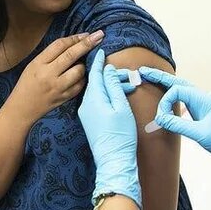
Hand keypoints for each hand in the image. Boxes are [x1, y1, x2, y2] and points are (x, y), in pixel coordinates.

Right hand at [7, 31, 104, 122]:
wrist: (22, 108)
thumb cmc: (27, 83)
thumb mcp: (33, 65)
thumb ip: (51, 55)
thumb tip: (75, 43)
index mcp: (39, 63)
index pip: (59, 45)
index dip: (74, 38)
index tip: (86, 34)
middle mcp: (49, 75)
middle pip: (71, 55)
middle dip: (87, 43)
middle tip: (99, 35)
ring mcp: (58, 88)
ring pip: (79, 71)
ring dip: (84, 64)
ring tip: (81, 63)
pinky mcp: (65, 98)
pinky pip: (80, 84)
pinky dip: (82, 78)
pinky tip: (79, 76)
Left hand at [78, 49, 141, 207]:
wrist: (113, 161)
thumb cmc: (120, 135)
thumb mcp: (120, 107)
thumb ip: (113, 86)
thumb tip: (107, 70)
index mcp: (93, 98)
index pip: (95, 73)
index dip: (99, 61)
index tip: (100, 48)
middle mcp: (86, 104)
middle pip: (95, 82)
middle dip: (107, 74)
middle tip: (121, 71)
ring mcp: (86, 113)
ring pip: (96, 91)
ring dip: (108, 85)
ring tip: (124, 84)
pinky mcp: (89, 120)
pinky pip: (96, 101)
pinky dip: (105, 95)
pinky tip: (115, 95)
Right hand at [139, 67, 210, 165]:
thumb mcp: (200, 134)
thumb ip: (178, 125)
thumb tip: (160, 118)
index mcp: (203, 99)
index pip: (176, 91)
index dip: (164, 103)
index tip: (161, 118)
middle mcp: (202, 98)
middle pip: (177, 83)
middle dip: (160, 77)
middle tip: (142, 71)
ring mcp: (202, 105)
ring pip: (180, 90)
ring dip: (166, 85)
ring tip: (150, 79)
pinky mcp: (202, 114)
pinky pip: (184, 101)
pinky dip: (172, 97)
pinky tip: (166, 98)